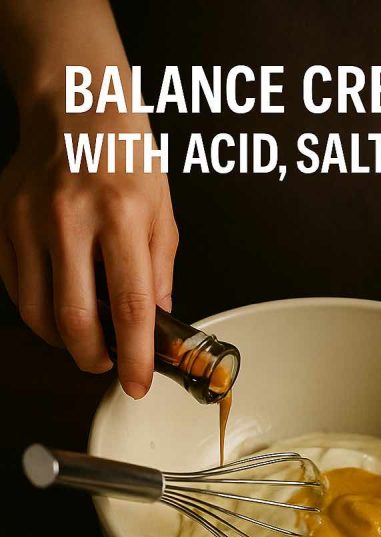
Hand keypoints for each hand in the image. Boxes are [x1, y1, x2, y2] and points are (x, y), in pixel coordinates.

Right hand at [0, 103, 177, 397]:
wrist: (74, 106)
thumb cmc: (125, 156)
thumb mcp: (161, 212)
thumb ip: (159, 273)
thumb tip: (156, 327)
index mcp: (122, 214)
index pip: (130, 307)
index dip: (134, 356)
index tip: (138, 383)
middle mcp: (70, 217)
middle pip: (74, 320)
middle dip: (93, 359)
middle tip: (107, 364)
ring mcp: (28, 219)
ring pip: (38, 312)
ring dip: (64, 339)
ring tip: (86, 335)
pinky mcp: (2, 221)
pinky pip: (16, 288)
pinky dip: (39, 309)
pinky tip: (60, 301)